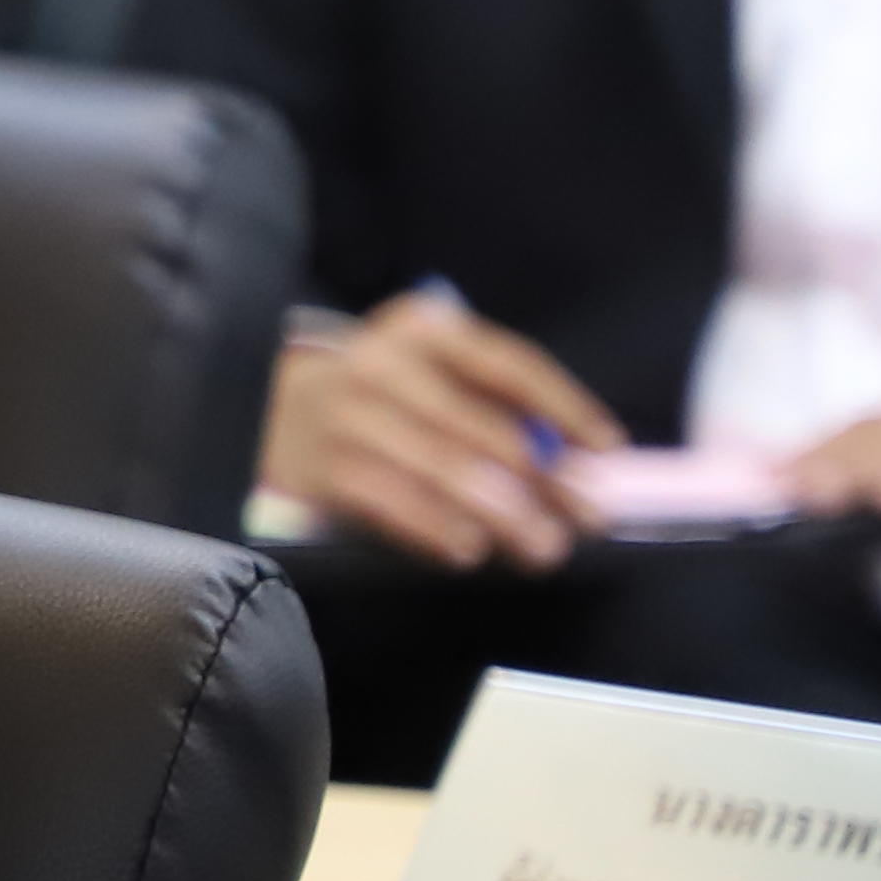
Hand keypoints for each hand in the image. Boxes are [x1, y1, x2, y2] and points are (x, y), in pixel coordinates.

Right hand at [262, 291, 627, 569]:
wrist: (275, 410)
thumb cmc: (385, 397)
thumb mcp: (434, 373)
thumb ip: (496, 406)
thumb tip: (575, 465)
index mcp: (425, 329)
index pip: (508, 365)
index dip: (564, 407)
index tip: (606, 449)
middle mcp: (383, 364)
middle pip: (480, 425)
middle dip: (544, 479)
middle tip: (586, 518)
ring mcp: (348, 417)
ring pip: (441, 468)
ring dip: (502, 514)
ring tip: (542, 546)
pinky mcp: (324, 468)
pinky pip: (391, 502)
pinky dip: (434, 528)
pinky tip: (469, 550)